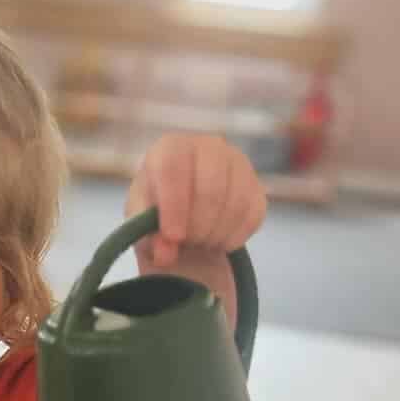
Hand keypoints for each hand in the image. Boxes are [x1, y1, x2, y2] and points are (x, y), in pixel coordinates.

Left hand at [125, 133, 267, 274]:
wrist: (184, 221)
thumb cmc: (156, 217)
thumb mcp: (142, 229)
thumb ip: (149, 240)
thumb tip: (166, 254)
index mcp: (171, 148)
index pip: (174, 168)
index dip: (174, 205)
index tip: (173, 236)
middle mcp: (208, 146)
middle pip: (210, 189)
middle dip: (197, 226)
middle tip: (187, 242)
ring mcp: (237, 163)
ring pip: (235, 204)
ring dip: (215, 234)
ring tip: (199, 242)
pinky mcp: (256, 186)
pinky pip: (252, 216)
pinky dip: (233, 237)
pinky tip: (218, 242)